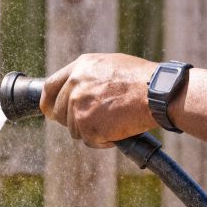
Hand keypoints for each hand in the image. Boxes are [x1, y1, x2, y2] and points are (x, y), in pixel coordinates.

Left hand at [39, 53, 158, 147]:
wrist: (157, 93)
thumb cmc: (141, 80)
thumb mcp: (110, 65)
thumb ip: (88, 76)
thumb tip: (75, 90)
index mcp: (80, 67)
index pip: (49, 87)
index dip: (49, 103)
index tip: (51, 111)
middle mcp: (75, 86)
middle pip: (58, 113)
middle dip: (73, 121)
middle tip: (94, 122)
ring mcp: (79, 107)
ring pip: (75, 130)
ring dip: (92, 131)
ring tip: (116, 121)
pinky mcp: (88, 127)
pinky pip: (90, 141)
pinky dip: (104, 141)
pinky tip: (119, 129)